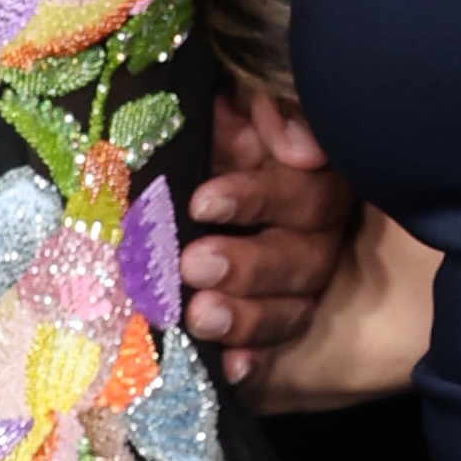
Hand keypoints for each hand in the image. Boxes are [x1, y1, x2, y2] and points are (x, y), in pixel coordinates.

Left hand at [183, 86, 356, 360]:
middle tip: (194, 266)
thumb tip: (302, 149)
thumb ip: (269, 104)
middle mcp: (307, 227)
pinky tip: (234, 369)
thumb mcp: (232, 91)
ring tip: (202, 317)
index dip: (259, 199)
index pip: (305, 190)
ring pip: (293, 305)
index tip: (203, 204)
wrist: (154, 146)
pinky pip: (273, 345)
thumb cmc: (198, 115)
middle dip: (249, 265)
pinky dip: (256, 358)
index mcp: (303, 168)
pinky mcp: (264, 315)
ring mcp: (290, 276)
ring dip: (250, 316)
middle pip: (303, 256)